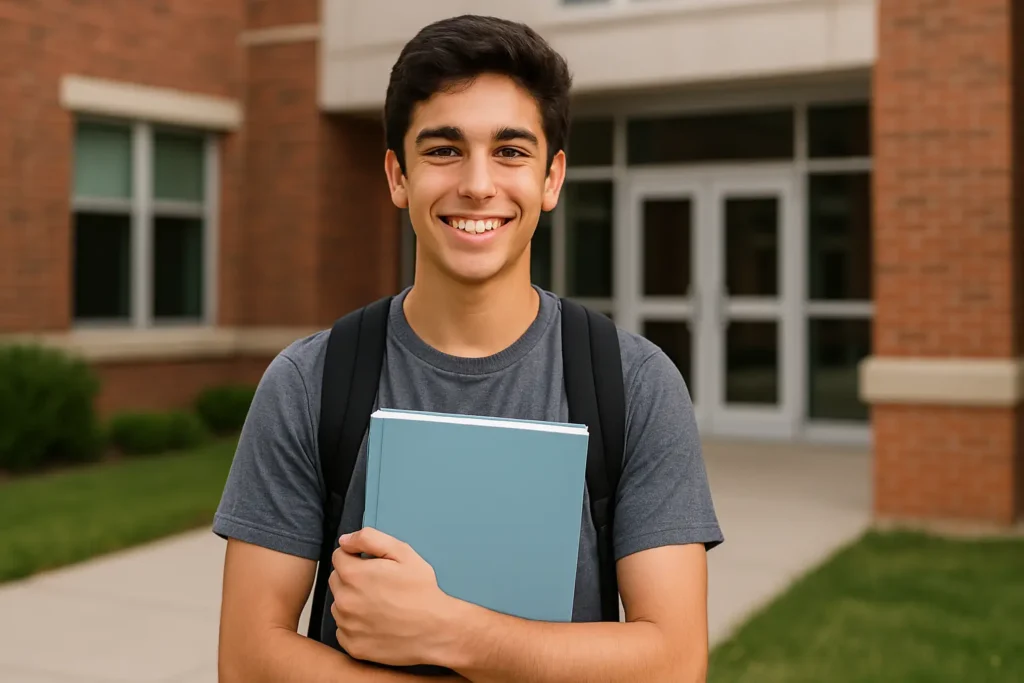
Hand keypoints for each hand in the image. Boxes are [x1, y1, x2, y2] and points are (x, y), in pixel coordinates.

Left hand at [330, 527, 458, 667]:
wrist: (436, 630)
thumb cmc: (421, 589)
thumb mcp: (402, 553)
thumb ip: (369, 539)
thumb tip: (344, 541)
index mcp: (353, 575)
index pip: (338, 557)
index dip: (356, 557)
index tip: (372, 565)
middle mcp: (343, 601)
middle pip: (336, 580)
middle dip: (352, 578)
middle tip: (378, 585)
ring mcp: (346, 626)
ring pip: (339, 605)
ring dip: (352, 602)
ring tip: (379, 605)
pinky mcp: (352, 646)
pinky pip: (344, 630)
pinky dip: (355, 625)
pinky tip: (376, 624)